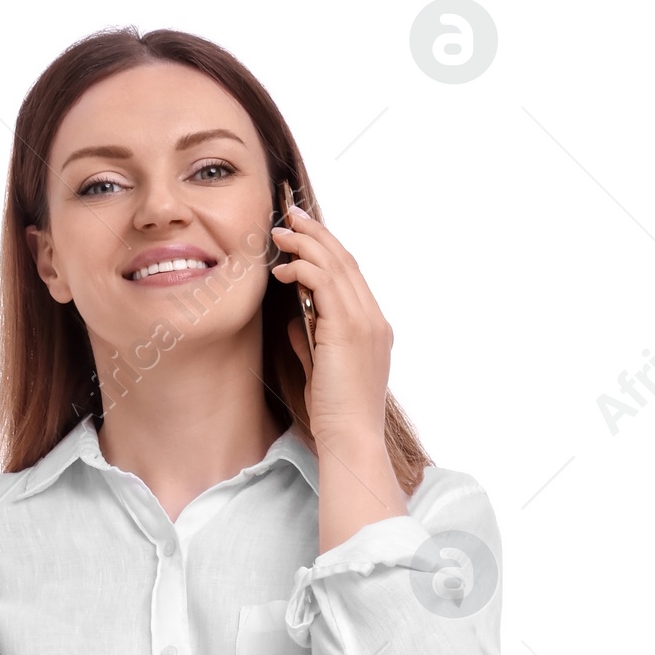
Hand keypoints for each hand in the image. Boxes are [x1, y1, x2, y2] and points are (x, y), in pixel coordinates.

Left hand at [270, 204, 393, 453]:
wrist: (350, 439)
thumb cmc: (335, 416)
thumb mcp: (320, 371)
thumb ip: (310, 342)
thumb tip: (296, 320)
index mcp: (373, 328)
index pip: (351, 276)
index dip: (327, 250)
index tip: (304, 235)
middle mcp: (374, 319)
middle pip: (346, 261)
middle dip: (316, 234)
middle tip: (291, 215)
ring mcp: (365, 321)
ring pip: (336, 265)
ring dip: (306, 244)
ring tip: (280, 232)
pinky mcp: (349, 328)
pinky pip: (324, 283)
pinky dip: (302, 269)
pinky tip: (282, 270)